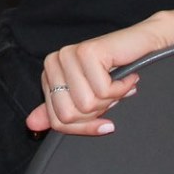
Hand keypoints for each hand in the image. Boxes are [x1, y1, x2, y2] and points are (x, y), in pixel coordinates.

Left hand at [26, 18, 166, 134]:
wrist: (142, 47)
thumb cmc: (114, 73)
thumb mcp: (85, 98)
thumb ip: (59, 112)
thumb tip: (31, 125)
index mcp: (49, 75)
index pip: (58, 120)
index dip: (84, 127)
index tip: (102, 120)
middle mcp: (54, 62)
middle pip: (69, 115)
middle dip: (97, 114)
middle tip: (110, 96)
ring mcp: (68, 54)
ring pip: (86, 104)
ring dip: (111, 100)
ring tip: (117, 85)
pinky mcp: (87, 51)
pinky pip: (104, 91)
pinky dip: (122, 89)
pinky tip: (127, 78)